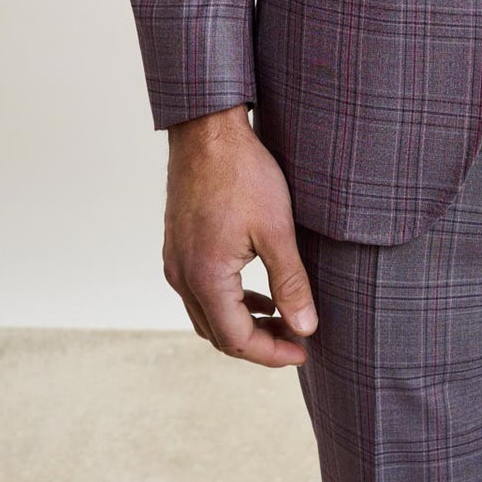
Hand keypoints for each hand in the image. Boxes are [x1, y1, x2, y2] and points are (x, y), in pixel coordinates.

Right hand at [163, 105, 317, 365]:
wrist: (207, 129)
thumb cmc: (243, 172)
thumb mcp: (277, 228)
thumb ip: (291, 282)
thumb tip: (306, 328)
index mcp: (206, 276)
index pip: (237, 339)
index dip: (272, 352)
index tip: (304, 349)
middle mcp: (182, 276)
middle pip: (218, 334)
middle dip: (259, 343)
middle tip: (297, 338)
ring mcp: (175, 261)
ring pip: (207, 315)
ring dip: (243, 323)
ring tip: (283, 318)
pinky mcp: (177, 246)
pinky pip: (200, 292)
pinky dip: (229, 302)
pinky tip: (257, 292)